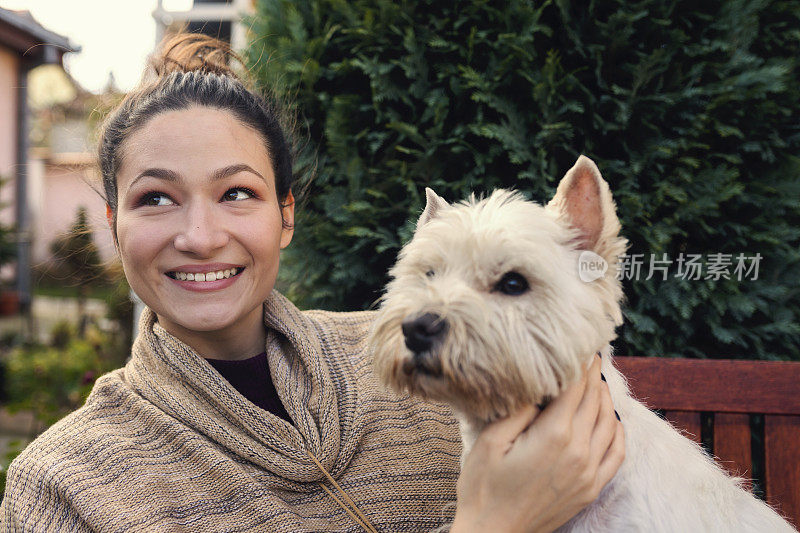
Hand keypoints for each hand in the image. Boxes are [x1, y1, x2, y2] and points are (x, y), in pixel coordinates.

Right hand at [451, 354, 624, 532]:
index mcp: (554, 435)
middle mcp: (579, 452)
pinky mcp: (591, 488)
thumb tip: (540, 385)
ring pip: (609, 422)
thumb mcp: (490, 441)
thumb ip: (519, 409)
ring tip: (597, 380)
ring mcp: (589, 473)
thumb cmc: (484, 488)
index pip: (576, 387)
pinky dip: (617, 429)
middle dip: (593, 375)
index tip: (582, 344)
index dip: (581, 362)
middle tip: (589, 355)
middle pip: (595, 400)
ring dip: (605, 397)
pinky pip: (617, 452)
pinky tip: (609, 418)